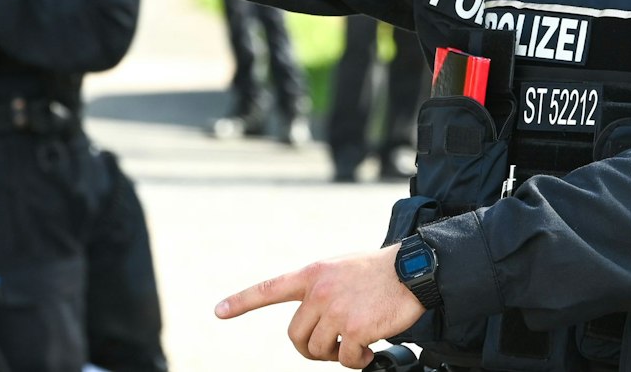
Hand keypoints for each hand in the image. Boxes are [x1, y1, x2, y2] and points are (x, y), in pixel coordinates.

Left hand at [216, 246, 423, 367]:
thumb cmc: (379, 271)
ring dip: (336, 355)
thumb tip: (311, 323)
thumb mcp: (340, 268)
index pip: (268, 289)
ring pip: (318, 350)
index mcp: (312, 274)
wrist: (412, 271)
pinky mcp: (355, 329)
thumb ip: (319, 289)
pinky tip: (370, 351)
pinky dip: (358, 362)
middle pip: (295, 337)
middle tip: (331, 349)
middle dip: (310, 349)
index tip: (218, 311)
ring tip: (355, 346)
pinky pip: (346, 360)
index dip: (241, 301)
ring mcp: (336, 311)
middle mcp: (319, 292)